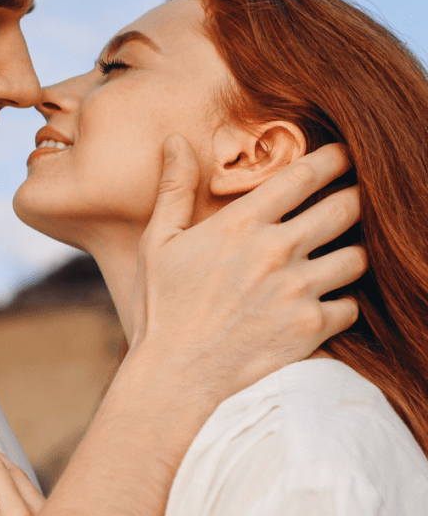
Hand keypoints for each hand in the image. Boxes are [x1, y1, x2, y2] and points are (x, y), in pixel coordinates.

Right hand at [130, 136, 365, 403]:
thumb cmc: (162, 307)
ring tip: (343, 253)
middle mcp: (276, 251)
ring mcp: (298, 290)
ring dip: (354, 252)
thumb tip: (175, 140)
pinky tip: (326, 302)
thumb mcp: (158, 242)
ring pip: (358, 257)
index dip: (332, 159)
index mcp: (241, 224)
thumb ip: (173, 188)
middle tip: (357, 197)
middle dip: (357, 198)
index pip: (304, 176)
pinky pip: (352, 305)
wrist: (176, 374)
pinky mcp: (312, 327)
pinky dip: (343, 302)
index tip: (344, 155)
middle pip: (345, 208)